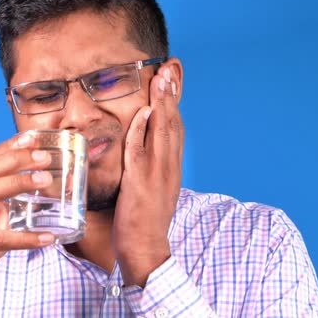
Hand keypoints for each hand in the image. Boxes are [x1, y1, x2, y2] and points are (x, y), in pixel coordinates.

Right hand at [0, 134, 56, 311]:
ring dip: (19, 183)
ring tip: (46, 180)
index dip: (9, 147)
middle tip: (45, 157)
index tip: (33, 138)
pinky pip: (2, 238)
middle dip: (17, 160)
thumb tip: (39, 169)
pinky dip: (27, 238)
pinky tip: (48, 237)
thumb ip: (1, 187)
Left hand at [112, 65, 183, 286]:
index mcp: (171, 167)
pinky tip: (145, 112)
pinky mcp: (142, 182)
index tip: (172, 81)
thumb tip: (146, 146)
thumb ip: (153, 167)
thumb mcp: (154, 190)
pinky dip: (143, 130)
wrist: (146, 248)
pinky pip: (141, 151)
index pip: (175, 129)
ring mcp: (157, 174)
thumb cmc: (145, 221)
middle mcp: (169, 167)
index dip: (174, 104)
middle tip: (170, 69)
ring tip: (162, 79)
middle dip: (171, 95)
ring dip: (162, 104)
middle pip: (173, 124)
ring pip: (162, 132)